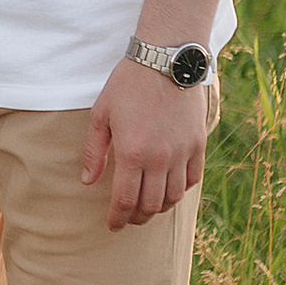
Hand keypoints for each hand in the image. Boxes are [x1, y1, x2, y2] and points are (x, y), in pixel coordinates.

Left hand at [83, 61, 214, 233]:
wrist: (166, 59)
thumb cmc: (128, 84)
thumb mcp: (101, 114)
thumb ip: (93, 150)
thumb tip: (87, 180)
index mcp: (132, 152)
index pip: (125, 200)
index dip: (117, 218)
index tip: (113, 225)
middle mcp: (160, 158)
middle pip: (151, 205)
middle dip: (137, 217)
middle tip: (128, 218)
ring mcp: (182, 152)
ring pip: (173, 197)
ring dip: (159, 208)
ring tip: (147, 207)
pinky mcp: (198, 144)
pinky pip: (192, 179)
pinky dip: (180, 190)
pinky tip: (169, 188)